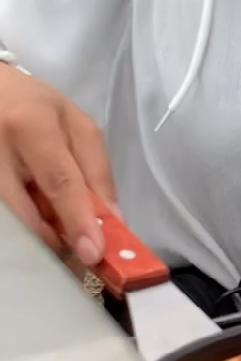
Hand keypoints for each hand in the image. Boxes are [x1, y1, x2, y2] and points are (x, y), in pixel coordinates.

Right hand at [0, 65, 114, 265]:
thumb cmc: (36, 106)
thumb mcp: (76, 125)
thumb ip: (96, 171)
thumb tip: (111, 220)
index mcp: (31, 128)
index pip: (59, 182)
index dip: (77, 220)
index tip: (92, 253)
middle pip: (28, 211)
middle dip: (59, 238)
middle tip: (82, 255)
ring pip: (15, 219)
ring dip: (43, 232)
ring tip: (62, 231)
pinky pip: (7, 214)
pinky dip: (29, 222)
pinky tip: (41, 217)